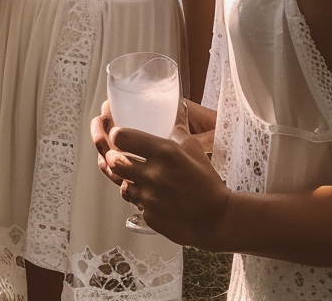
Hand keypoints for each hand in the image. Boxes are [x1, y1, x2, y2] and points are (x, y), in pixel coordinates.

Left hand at [91, 102, 228, 247]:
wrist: (217, 218)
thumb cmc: (206, 182)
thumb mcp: (193, 149)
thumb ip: (177, 131)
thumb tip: (174, 113)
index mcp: (163, 152)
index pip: (121, 137)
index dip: (118, 136)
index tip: (121, 138)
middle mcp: (153, 173)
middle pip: (114, 161)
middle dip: (114, 158)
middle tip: (121, 158)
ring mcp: (149, 197)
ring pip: (122, 184)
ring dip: (128, 180)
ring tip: (141, 179)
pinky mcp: (149, 216)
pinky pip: (136, 204)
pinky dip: (142, 200)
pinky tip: (155, 197)